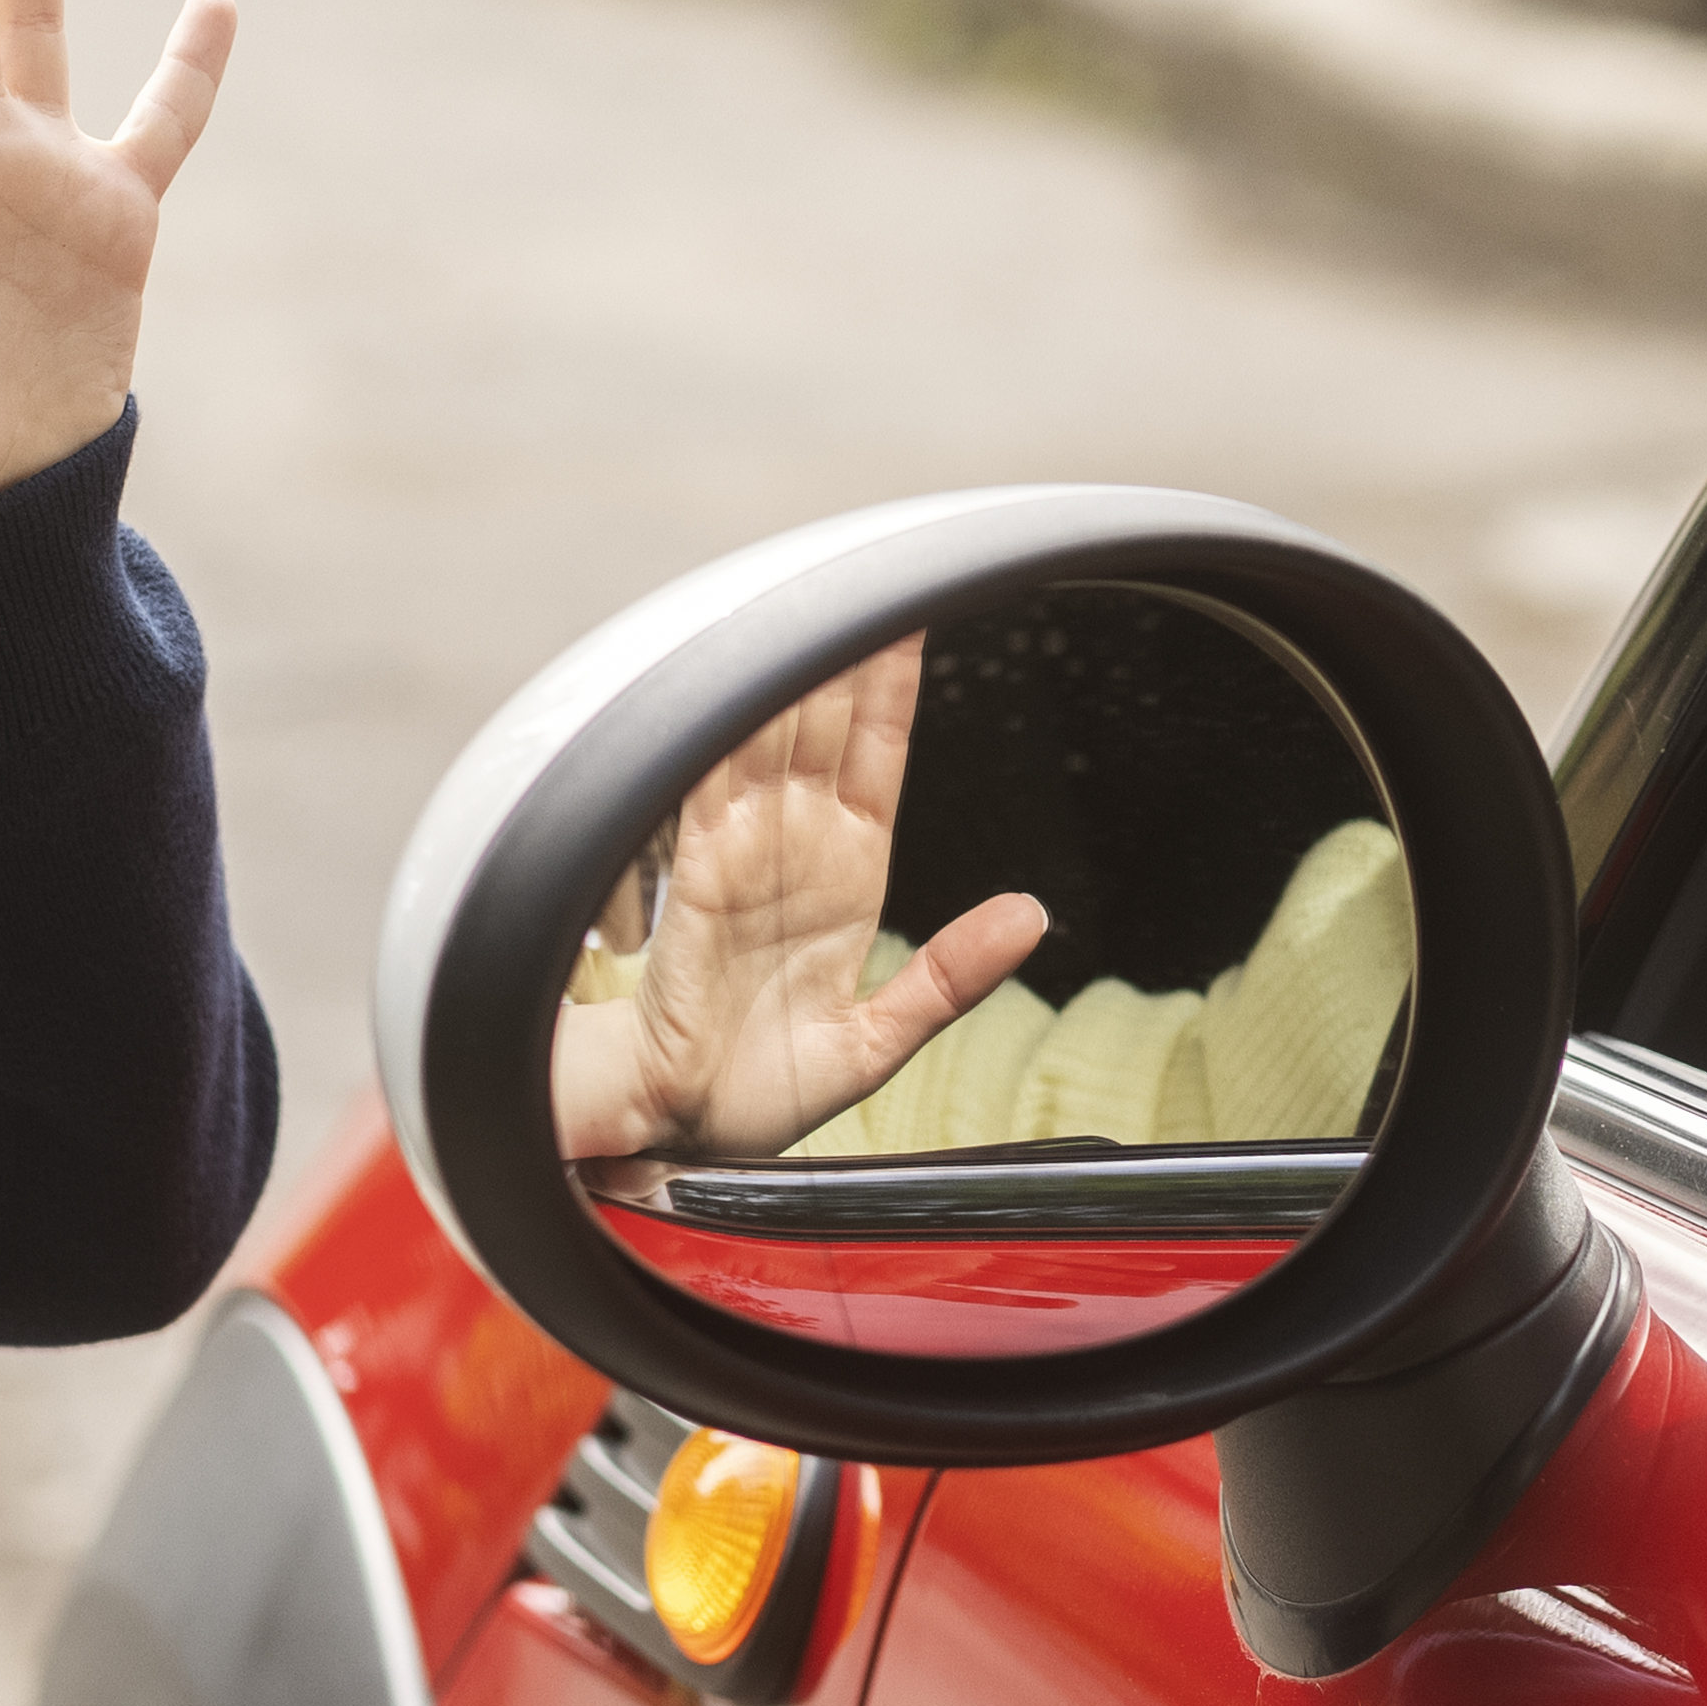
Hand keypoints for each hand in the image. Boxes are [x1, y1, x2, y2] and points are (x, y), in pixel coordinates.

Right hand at [555, 639, 1049, 1161]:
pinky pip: (711, 783)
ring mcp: (741, 853)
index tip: (915, 617)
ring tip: (818, 597)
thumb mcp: (879, 1039)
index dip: (893, 690)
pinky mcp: (696, 875)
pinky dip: (727, 729)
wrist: (676, 1136)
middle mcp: (793, 850)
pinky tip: (747, 680)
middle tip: (873, 569)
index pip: (876, 757)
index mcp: (845, 875)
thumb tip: (1030, 914)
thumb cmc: (758, 1092)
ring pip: (769, 735)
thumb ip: (950, 976)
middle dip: (844, 651)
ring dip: (790, 670)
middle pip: (821, 725)